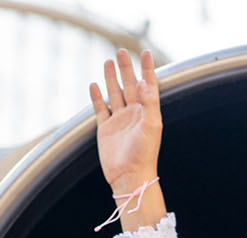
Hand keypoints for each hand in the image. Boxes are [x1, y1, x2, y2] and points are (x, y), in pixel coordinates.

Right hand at [91, 48, 161, 190]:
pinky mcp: (105, 129)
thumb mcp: (152, 126)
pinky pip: (100, 109)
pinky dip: (97, 97)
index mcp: (147, 111)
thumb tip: (143, 82)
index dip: (146, 69)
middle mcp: (133, 114)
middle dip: (126, 68)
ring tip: (108, 62)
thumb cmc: (144, 153)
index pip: (148, 84)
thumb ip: (149, 102)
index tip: (145, 52)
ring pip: (114, 94)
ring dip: (111, 78)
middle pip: (129, 85)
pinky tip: (94, 85)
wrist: (129, 176)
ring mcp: (119, 120)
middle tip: (121, 51)